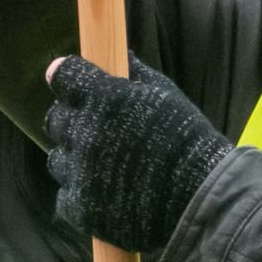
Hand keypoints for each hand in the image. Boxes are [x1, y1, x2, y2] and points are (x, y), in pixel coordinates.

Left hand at [43, 53, 231, 251]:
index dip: (67, 78)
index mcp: (104, 99)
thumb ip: (136, 75)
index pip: (63, 75)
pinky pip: (65, 194)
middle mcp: (84, 132)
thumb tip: (118, 56)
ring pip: (57, 158)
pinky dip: (80, 193)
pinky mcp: (79, 206)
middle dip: (72, 121)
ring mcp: (78, 172)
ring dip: (75, 159)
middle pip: (56, 119)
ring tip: (105, 167)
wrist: (204, 199)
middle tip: (97, 131)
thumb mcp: (168, 97)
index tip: (73, 83)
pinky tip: (105, 193)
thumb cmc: (190, 142)